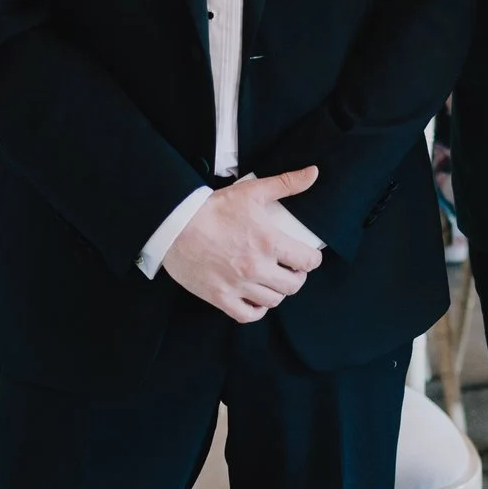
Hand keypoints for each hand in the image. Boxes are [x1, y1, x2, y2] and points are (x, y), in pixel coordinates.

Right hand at [161, 167, 323, 322]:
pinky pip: (247, 315)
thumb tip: (313, 173)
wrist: (175, 226)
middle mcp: (256, 267)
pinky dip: (256, 310)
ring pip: (272, 300)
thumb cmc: (213, 208)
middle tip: (291, 269)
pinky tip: (256, 300)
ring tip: (274, 281)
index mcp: (268, 242)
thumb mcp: (252, 191)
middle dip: (297, 277)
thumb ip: (286, 183)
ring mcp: (238, 285)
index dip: (312, 259)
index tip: (308, 257)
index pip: (307, 261)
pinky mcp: (219, 297)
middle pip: (293, 285)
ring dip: (277, 292)